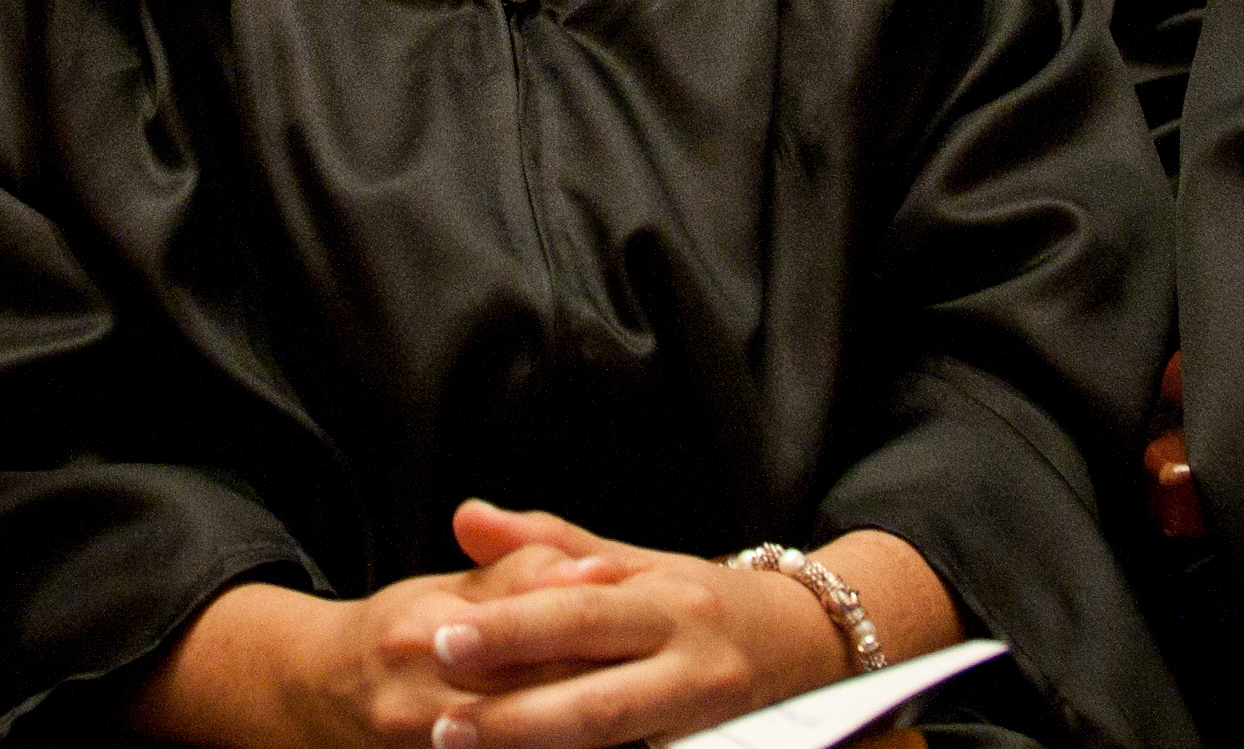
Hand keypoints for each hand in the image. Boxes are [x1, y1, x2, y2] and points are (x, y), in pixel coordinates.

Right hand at [134, 539, 628, 748]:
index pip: (522, 627)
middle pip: (529, 698)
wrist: (318, 694)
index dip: (582, 619)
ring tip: (640, 726)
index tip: (637, 614)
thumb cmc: (400, 634)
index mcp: (424, 631)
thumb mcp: (448, 588)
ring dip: (582, 735)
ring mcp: (422, 745)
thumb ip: (523, 574)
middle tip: (659, 687)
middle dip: (596, 693)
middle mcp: (416, 697)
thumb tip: (598, 568)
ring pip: (520, 742)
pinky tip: (595, 744)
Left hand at [412, 504, 854, 748]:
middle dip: (515, 717)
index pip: (579, 614)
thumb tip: (464, 517)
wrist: (803, 646)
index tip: (442, 636)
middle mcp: (690, 666)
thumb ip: (544, 543)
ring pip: (617, 744)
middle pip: (596, 701)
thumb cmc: (698, 599)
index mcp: (666, 604)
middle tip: (440, 727)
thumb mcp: (632, 560)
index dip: (511, 629)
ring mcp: (703, 724)